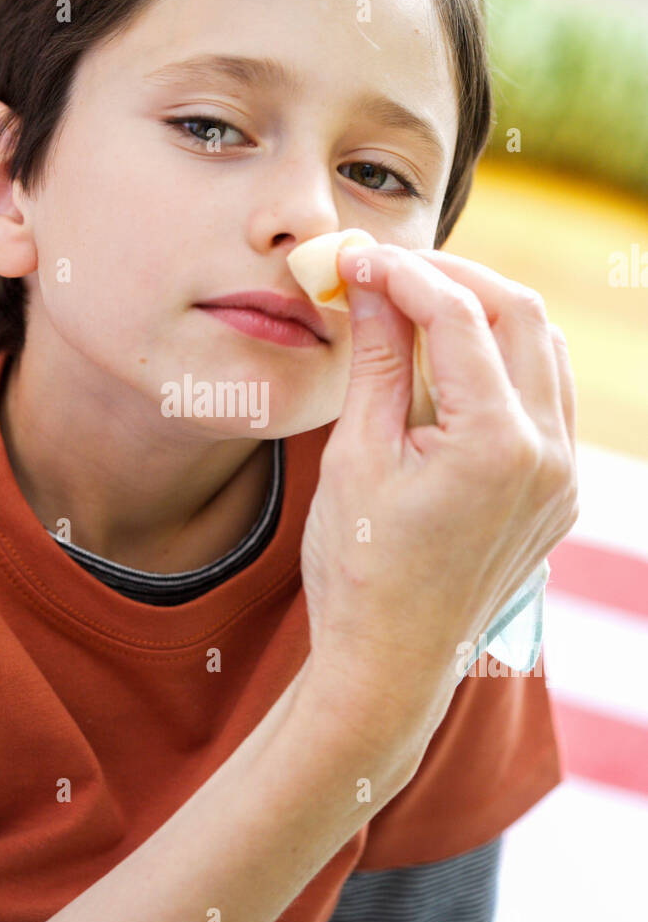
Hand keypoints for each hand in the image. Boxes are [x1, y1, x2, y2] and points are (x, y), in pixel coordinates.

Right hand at [296, 241, 577, 777]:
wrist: (391, 661)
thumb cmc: (359, 567)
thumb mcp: (358, 453)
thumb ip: (378, 357)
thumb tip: (369, 280)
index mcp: (496, 445)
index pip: (460, 316)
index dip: (405, 274)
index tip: (358, 260)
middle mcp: (547, 454)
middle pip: (521, 315)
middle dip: (455, 280)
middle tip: (391, 276)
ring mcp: (562, 476)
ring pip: (545, 351)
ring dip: (488, 317)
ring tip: (418, 314)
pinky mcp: (559, 492)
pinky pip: (548, 399)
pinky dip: (507, 365)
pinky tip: (453, 371)